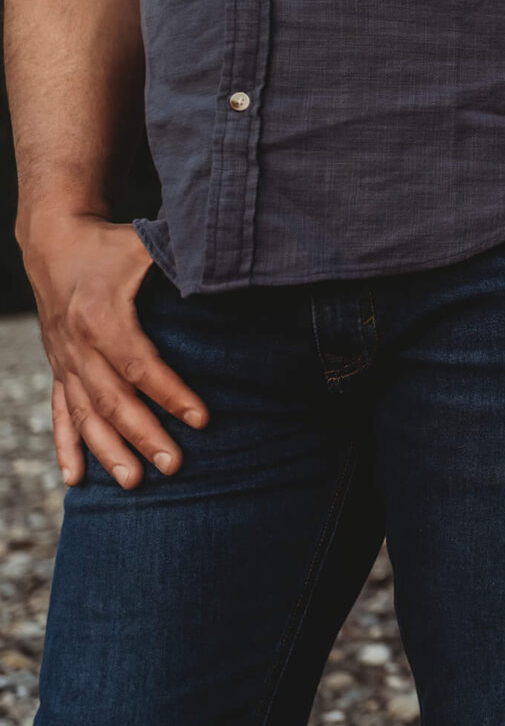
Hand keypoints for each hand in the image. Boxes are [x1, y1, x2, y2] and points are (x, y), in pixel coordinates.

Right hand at [23, 214, 206, 487]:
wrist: (52, 242)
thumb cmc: (111, 245)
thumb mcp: (146, 245)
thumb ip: (182, 262)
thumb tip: (230, 274)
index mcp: (102, 315)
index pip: (139, 364)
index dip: (171, 393)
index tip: (202, 419)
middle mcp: (77, 344)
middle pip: (112, 399)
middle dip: (144, 435)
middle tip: (175, 466)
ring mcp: (63, 361)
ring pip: (85, 415)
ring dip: (108, 451)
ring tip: (135, 483)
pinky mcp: (57, 368)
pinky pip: (60, 413)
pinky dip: (66, 446)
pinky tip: (75, 479)